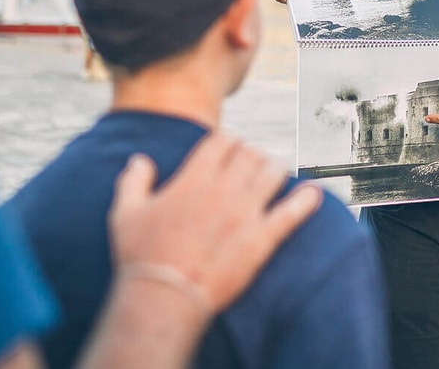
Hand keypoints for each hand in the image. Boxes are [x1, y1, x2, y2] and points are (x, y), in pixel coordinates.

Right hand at [108, 133, 321, 313]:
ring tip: (272, 177)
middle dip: (250, 156)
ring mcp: (245, 214)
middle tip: (249, 167)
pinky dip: (305, 201)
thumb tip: (140, 160)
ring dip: (273, 170)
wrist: (164, 298)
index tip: (228, 152)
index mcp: (193, 178)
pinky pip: (292, 213)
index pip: (223, 140)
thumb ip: (134, 181)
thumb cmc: (141, 257)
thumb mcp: (125, 213)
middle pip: (251, 153)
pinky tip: (313, 194)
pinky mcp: (261, 240)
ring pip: (273, 173)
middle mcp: (223, 189)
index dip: (228, 142)